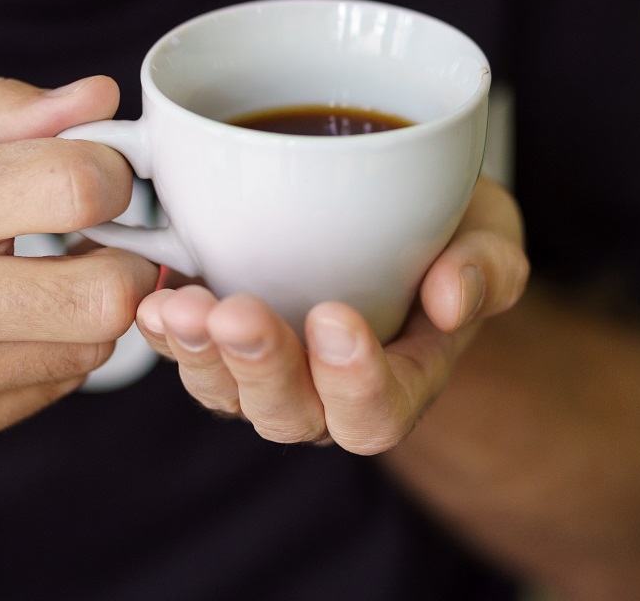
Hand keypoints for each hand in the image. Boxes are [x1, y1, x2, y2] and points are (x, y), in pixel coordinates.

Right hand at [0, 77, 157, 477]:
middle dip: (128, 255)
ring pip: (91, 347)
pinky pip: (51, 389)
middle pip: (106, 291)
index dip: (114, 174)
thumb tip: (96, 98)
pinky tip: (5, 323)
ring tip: (41, 275)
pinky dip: (50, 351)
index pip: (77, 188)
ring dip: (90, 304)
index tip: (99, 174)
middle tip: (101, 236)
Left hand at [135, 176, 527, 454]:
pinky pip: (186, 355)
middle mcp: (325, 395)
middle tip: (239, 314)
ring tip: (178, 307)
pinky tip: (150, 297)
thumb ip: (489, 267)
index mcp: (399, 383)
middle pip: (289, 413)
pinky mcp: (221, 343)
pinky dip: (162, 332)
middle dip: (261, 366)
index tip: (335, 318)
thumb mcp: (489, 236)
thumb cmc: (447, 236)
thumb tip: (453, 294)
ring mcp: (267, 374)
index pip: (376, 412)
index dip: (353, 381)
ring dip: (200, 353)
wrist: (396, 224)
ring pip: (226, 394)